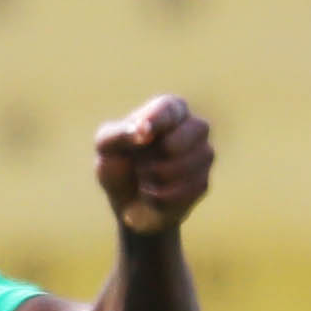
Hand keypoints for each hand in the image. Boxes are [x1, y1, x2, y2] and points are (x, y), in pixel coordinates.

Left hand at [95, 94, 214, 235]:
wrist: (128, 203)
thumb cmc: (118, 165)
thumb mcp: (106, 147)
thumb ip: (118, 134)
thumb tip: (142, 131)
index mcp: (170, 109)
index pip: (170, 107)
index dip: (157, 121)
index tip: (143, 135)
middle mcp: (193, 126)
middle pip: (188, 135)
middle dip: (158, 154)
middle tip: (140, 163)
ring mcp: (203, 154)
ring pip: (186, 166)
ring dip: (157, 178)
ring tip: (145, 179)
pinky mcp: (203, 182)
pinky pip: (186, 191)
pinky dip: (161, 198)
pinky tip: (153, 196)